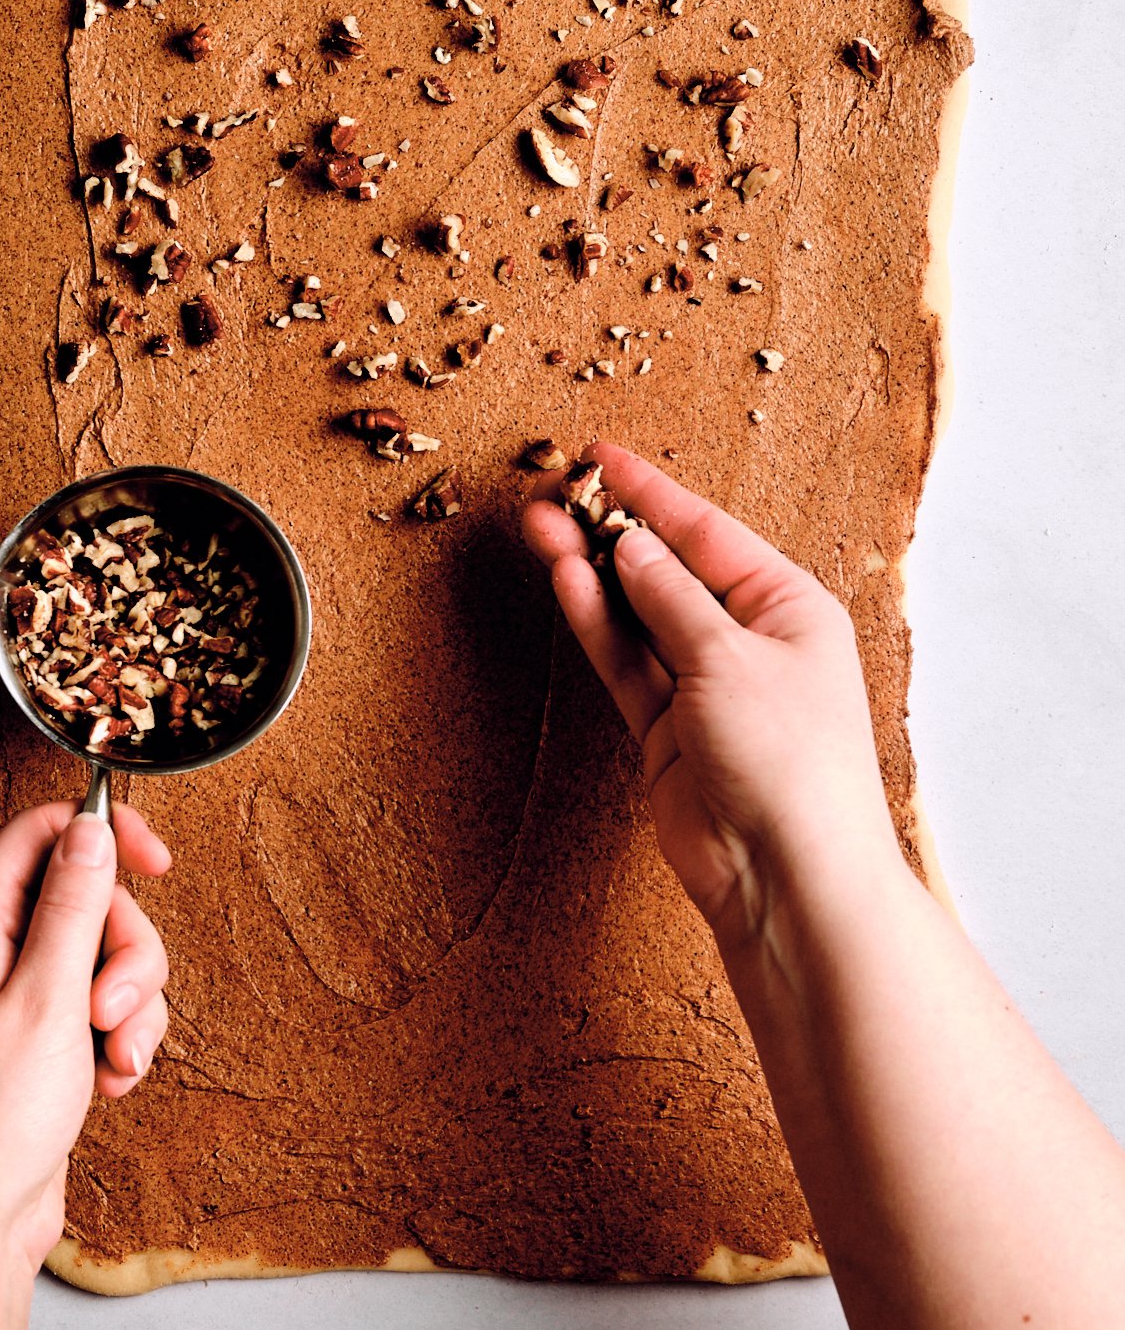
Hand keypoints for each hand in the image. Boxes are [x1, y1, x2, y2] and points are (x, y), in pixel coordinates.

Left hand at [0, 801, 170, 1281]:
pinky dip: (122, 1042)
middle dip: (127, 952)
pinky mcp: (44, 1043)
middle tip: (112, 1010)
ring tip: (114, 1060)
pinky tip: (109, 1082)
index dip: (105, 834)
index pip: (44, 833)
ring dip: (132, 1007)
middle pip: (92, 901)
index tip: (157, 863)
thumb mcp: (46, 1001)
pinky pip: (105, 1012)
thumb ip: (73, 906)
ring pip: (107, 959)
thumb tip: (90, 828)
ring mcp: (19, 1000)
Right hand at [523, 442, 901, 941]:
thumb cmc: (789, 760)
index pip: (708, 532)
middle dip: (610, 531)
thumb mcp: (731, 658)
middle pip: (667, 569)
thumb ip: (671, 599)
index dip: (651, 492)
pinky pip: (626, 662)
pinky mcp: (667, 729)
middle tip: (549, 494)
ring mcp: (704, 685)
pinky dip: (596, 624)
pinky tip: (565, 582)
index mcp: (789, 607)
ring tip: (539, 529)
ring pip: (637, 614)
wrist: (788, 875)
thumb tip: (631, 548)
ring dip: (591, 574)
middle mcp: (748, 639)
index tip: (599, 455)